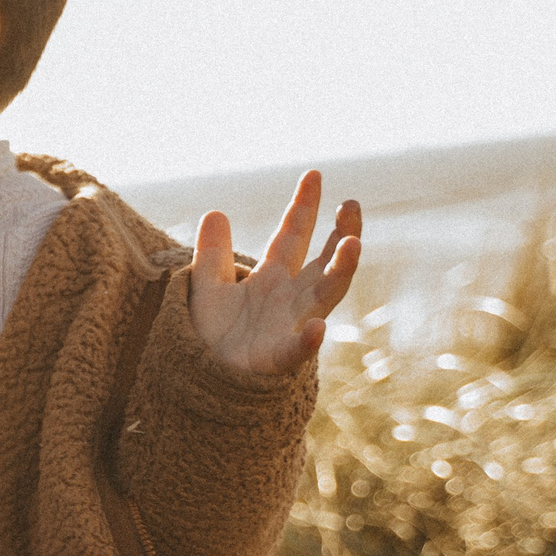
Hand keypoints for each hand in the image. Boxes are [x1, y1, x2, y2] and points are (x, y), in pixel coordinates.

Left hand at [190, 171, 361, 374]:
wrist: (202, 379)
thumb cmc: (211, 336)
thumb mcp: (207, 288)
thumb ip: (212, 254)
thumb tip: (215, 212)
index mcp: (271, 279)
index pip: (292, 236)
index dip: (303, 207)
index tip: (314, 175)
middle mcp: (289, 299)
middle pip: (322, 262)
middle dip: (341, 234)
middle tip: (352, 205)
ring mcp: (290, 327)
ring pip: (324, 297)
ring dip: (340, 272)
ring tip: (353, 245)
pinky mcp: (278, 360)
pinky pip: (297, 351)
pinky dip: (307, 342)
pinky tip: (316, 329)